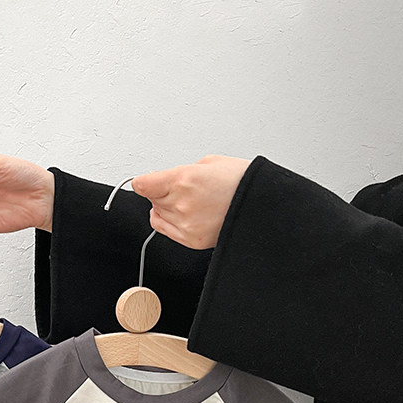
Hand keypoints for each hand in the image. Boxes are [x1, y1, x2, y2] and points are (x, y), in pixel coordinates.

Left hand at [130, 154, 251, 248]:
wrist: (259, 205)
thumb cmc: (240, 181)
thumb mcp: (207, 163)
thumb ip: (180, 172)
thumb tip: (165, 179)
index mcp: (183, 179)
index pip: (143, 184)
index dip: (144, 181)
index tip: (145, 182)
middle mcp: (181, 203)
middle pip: (150, 199)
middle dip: (160, 192)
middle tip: (180, 188)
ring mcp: (185, 224)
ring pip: (156, 214)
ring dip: (165, 207)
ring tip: (188, 201)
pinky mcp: (190, 240)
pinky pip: (164, 230)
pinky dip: (168, 221)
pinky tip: (183, 213)